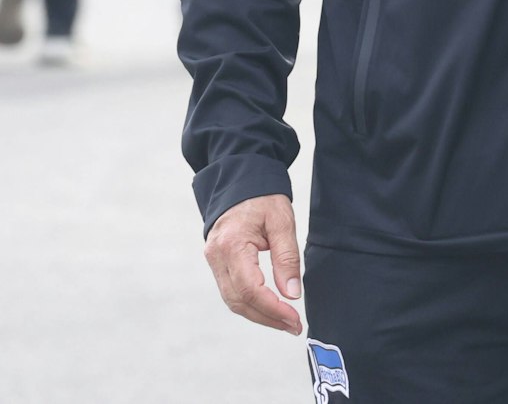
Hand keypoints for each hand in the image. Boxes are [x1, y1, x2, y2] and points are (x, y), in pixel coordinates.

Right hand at [204, 193, 302, 333]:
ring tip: (285, 321)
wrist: (240, 182)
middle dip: (267, 318)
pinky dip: (250, 304)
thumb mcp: (282, 222)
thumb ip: (287, 258)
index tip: (294, 318)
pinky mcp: (217, 263)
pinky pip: (231, 291)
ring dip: (259, 315)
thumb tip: (291, 294)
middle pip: (238, 301)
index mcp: (232, 244)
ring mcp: (213, 260)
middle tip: (294, 326)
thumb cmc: (262, 197)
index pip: (250, 289)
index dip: (273, 309)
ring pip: (233, 300)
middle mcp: (216, 256)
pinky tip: (269, 308)